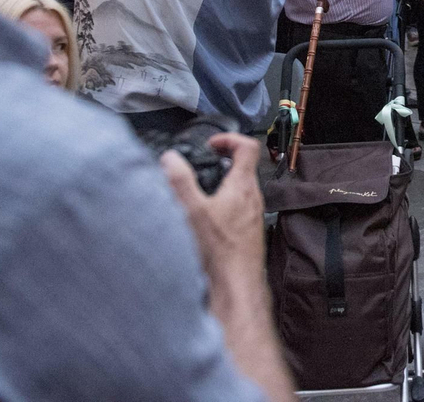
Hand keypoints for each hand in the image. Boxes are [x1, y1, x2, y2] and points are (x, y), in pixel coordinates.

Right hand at [160, 132, 267, 290]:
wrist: (237, 286)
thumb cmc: (221, 252)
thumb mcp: (193, 211)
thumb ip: (180, 182)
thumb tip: (170, 158)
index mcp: (243, 186)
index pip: (248, 146)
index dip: (229, 138)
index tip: (212, 144)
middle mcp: (253, 199)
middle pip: (243, 168)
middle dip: (222, 161)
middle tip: (203, 164)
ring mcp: (252, 216)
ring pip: (240, 190)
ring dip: (222, 184)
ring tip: (202, 190)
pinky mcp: (248, 232)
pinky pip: (238, 210)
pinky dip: (223, 205)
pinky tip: (206, 220)